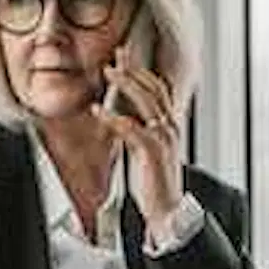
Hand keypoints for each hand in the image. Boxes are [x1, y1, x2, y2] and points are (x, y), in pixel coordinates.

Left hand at [96, 60, 187, 230]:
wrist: (167, 212)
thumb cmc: (155, 185)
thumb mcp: (148, 153)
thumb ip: (139, 135)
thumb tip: (124, 122)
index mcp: (170, 127)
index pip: (158, 90)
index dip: (141, 72)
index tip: (125, 58)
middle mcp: (170, 128)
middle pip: (153, 88)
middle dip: (133, 70)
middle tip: (115, 57)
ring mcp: (164, 138)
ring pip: (146, 100)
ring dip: (126, 83)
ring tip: (108, 72)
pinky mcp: (153, 151)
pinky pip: (131, 127)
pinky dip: (113, 116)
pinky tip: (98, 109)